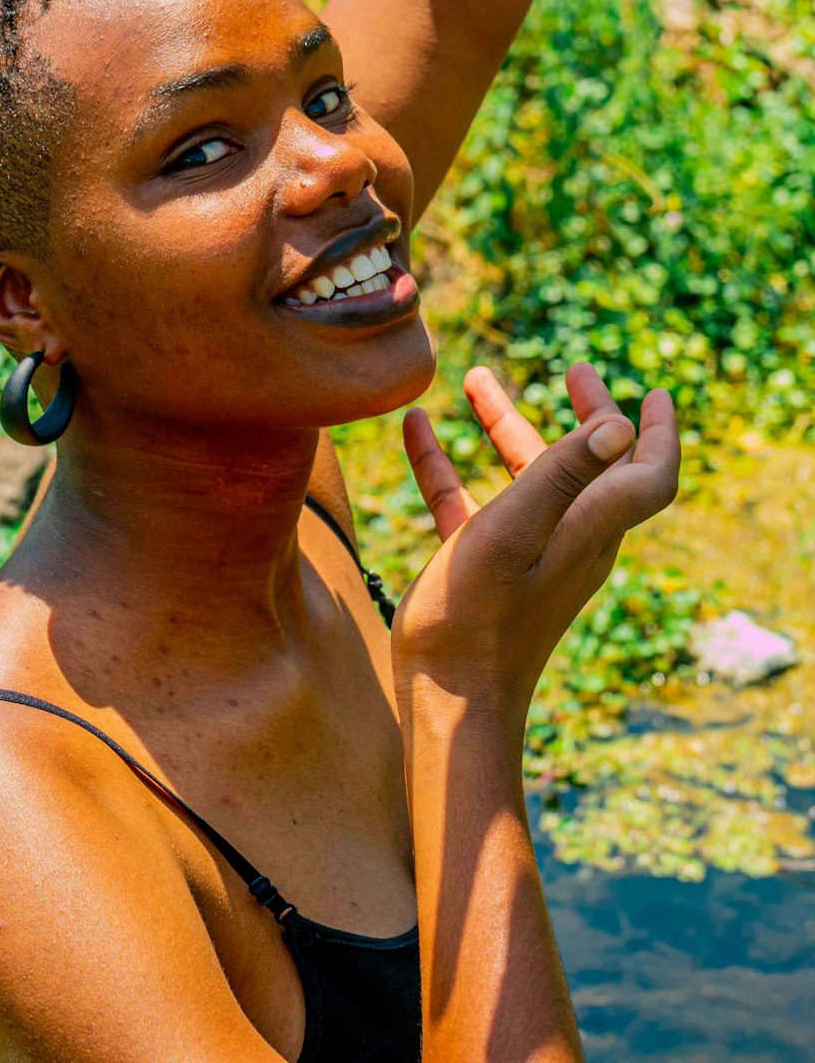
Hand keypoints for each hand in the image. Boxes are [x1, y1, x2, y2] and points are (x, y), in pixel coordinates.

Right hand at [392, 363, 679, 730]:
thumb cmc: (476, 619)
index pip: (646, 475)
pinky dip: (449, 465)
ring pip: (525, 478)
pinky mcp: (485, 569)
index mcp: (588, 529)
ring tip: (475, 381)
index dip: (657, 433)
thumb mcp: (513, 533)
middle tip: (576, 369)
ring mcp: (527, 556)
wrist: (447, 704)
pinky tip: (417, 430)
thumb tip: (620, 423)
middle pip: (589, 467)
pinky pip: (472, 503)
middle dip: (584, 414)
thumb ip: (561, 475)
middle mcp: (568, 540)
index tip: (651, 393)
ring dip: (504, 426)